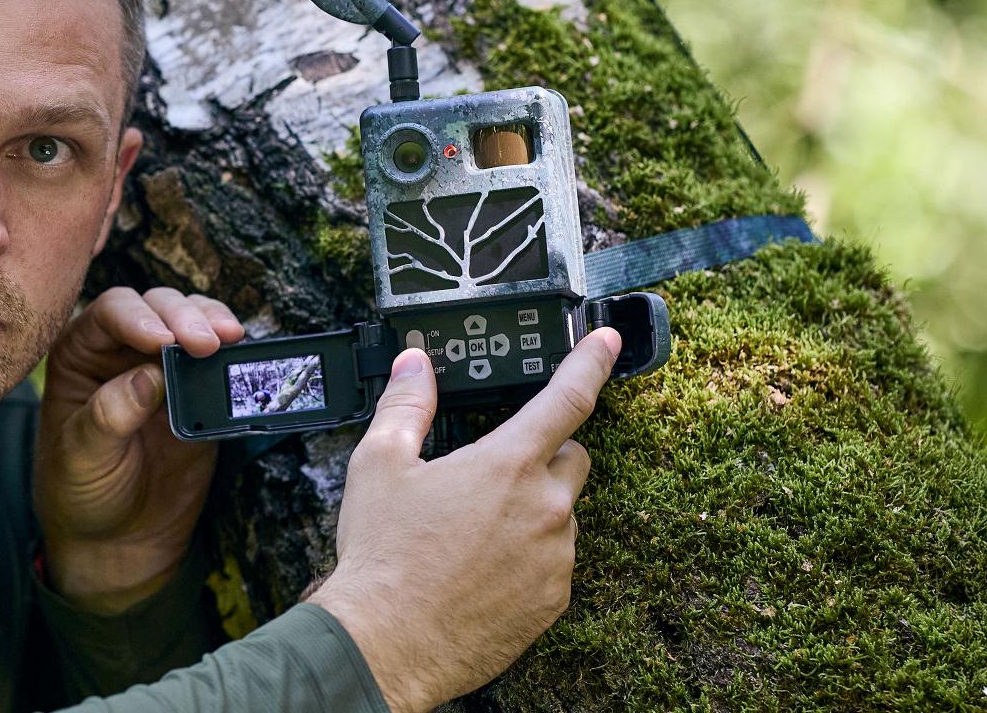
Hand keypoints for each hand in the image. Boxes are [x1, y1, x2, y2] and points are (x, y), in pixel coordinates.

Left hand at [33, 287, 244, 612]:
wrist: (117, 539)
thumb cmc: (81, 493)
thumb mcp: (82, 458)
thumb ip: (109, 416)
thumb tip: (149, 376)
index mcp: (80, 355)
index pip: (111, 314)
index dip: (139, 319)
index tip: (163, 342)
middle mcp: (121, 350)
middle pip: (156, 308)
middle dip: (183, 318)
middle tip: (206, 343)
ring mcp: (163, 368)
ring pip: (190, 321)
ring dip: (212, 323)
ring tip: (230, 340)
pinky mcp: (198, 392)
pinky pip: (217, 360)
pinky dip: (231, 353)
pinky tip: (239, 355)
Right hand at [309, 328, 621, 712]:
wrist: (387, 643)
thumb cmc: (383, 558)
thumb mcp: (379, 465)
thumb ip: (405, 405)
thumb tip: (414, 367)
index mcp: (506, 465)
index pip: (566, 399)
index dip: (590, 363)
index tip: (606, 343)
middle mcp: (543, 508)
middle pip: (572, 459)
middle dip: (543, 457)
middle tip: (494, 475)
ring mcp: (554, 558)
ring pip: (560, 516)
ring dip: (532, 513)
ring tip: (473, 534)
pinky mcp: (553, 601)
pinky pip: (553, 564)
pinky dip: (528, 559)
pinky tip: (482, 569)